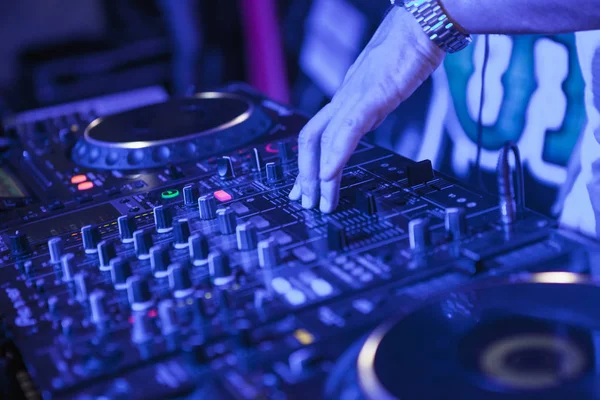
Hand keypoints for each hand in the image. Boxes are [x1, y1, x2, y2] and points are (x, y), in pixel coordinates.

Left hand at [288, 7, 444, 211]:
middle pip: (310, 139)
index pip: (316, 134)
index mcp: (346, 100)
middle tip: (304, 201)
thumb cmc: (406, 52)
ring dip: (317, 174)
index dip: (306, 162)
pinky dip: (335, 155)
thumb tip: (366, 123)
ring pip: (323, 138)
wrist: (421, 26)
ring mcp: (355, 97)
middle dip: (305, 174)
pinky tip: (329, 175)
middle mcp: (344, 99)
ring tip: (318, 200)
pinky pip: (347, 130)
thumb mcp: (383, 89)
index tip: (304, 187)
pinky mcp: (372, 96)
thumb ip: (370, 108)